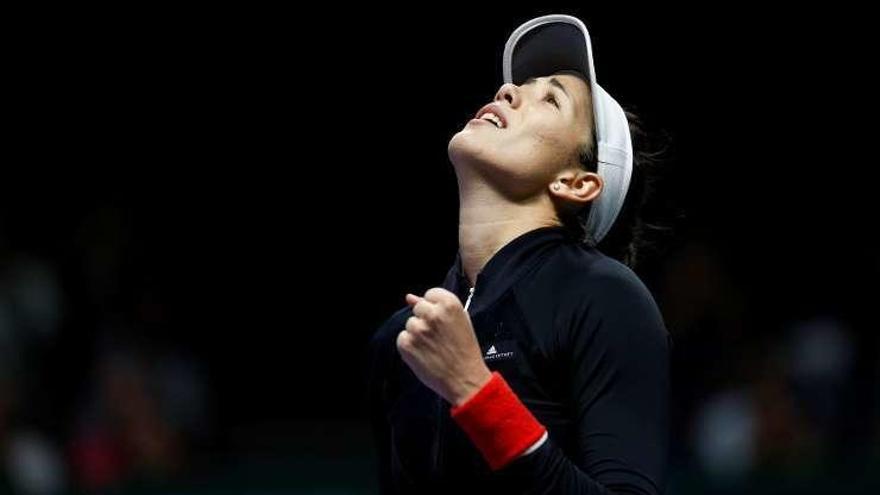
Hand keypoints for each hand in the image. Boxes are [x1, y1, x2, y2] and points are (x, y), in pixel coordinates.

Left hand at [396, 288, 491, 405]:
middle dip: (425, 319)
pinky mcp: (406, 344)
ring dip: (417, 334)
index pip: (430, 294)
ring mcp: (418, 329)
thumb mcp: (460, 322)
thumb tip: (409, 297)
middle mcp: (432, 314)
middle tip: (438, 337)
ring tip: (432, 347)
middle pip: (418, 308)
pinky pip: (402, 338)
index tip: (441, 321)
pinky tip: (424, 354)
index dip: (435, 308)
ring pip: (410, 324)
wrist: (465, 379)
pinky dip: (410, 346)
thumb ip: (436, 307)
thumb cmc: (465, 350)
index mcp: (449, 304)